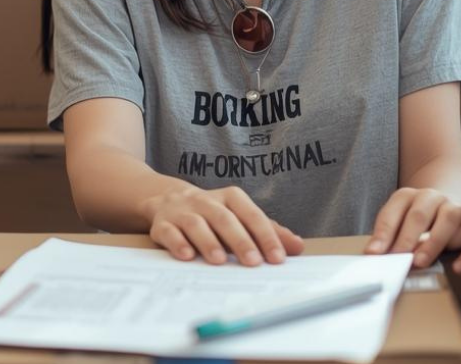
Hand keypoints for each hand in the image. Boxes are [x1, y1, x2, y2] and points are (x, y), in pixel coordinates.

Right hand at [145, 184, 304, 265]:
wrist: (167, 199)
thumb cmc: (213, 214)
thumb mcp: (240, 217)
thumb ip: (267, 231)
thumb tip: (298, 246)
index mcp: (230, 198)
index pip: (251, 214)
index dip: (265, 235)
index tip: (277, 258)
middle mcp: (207, 201)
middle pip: (225, 218)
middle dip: (240, 240)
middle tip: (253, 262)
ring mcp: (183, 211)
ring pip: (196, 223)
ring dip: (208, 241)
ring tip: (219, 261)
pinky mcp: (163, 223)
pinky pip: (169, 231)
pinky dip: (177, 243)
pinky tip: (187, 256)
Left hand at [364, 187, 460, 272]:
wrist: (448, 207)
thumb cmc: (418, 221)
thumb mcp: (399, 221)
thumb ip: (388, 236)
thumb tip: (374, 255)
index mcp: (411, 196)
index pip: (395, 210)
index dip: (383, 232)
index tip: (374, 253)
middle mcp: (436, 199)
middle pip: (420, 213)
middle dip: (408, 237)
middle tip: (398, 257)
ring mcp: (459, 212)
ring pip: (450, 219)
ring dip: (434, 242)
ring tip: (420, 262)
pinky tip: (457, 267)